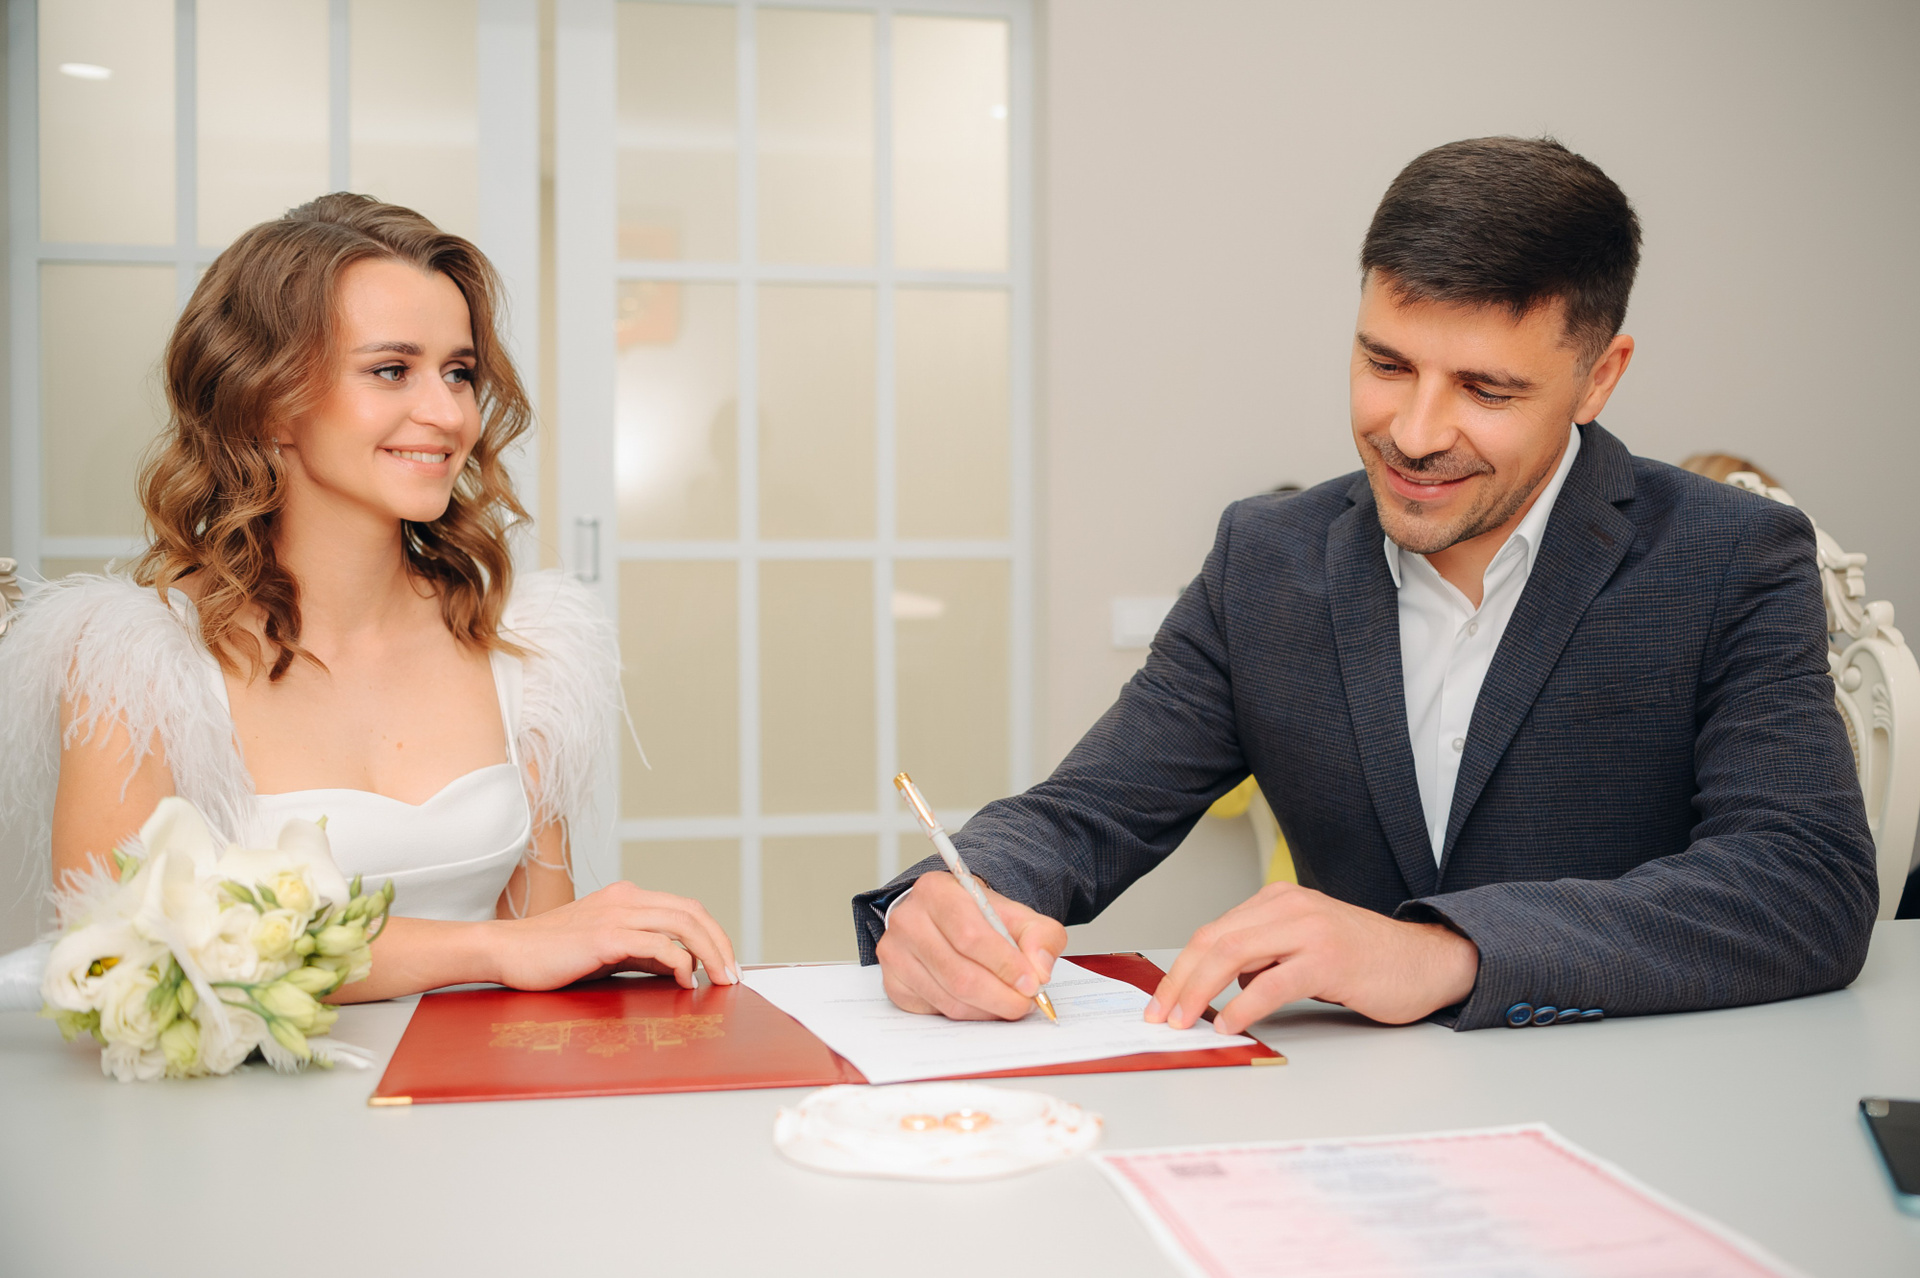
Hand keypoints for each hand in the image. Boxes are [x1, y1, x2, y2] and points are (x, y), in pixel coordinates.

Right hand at [488, 881, 739, 991]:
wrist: (505, 952)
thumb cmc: (552, 956)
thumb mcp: (607, 950)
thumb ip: (642, 953)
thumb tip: (682, 967)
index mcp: (628, 898)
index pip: (686, 909)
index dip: (713, 935)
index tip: (726, 964)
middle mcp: (626, 899)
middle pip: (692, 913)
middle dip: (721, 944)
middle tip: (733, 976)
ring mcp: (616, 914)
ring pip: (682, 924)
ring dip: (710, 952)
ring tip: (721, 980)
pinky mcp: (604, 935)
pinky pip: (657, 943)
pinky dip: (680, 961)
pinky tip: (685, 981)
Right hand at [875, 872, 1067, 1019]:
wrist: (945, 918)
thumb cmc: (979, 916)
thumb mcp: (1016, 914)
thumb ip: (1040, 936)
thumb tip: (1039, 970)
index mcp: (936, 891)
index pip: (971, 936)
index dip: (1004, 964)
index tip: (1031, 983)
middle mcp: (908, 920)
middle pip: (959, 974)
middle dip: (1000, 996)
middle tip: (1025, 1004)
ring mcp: (895, 953)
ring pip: (948, 998)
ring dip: (986, 1009)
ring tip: (1009, 1004)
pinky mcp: (892, 982)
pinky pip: (935, 1010)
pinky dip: (966, 1014)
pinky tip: (982, 1004)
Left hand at [1145, 881, 1478, 1034]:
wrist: (1426, 961)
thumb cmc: (1365, 960)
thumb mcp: (1303, 947)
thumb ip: (1263, 956)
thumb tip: (1219, 985)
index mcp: (1277, 900)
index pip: (1212, 932)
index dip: (1180, 969)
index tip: (1161, 1002)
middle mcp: (1288, 906)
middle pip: (1213, 941)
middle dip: (1179, 982)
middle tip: (1160, 1017)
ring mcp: (1309, 929)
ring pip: (1233, 956)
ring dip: (1199, 993)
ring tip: (1183, 1022)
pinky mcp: (1328, 959)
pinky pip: (1270, 982)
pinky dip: (1241, 1006)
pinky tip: (1228, 1024)